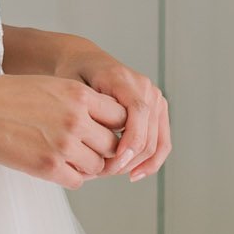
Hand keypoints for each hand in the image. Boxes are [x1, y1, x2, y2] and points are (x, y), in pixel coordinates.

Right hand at [0, 72, 128, 187]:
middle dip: (104, 149)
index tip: (105, 129)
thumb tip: (101, 123)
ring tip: (69, 157)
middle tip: (89, 148)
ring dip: (87, 165)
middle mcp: (77, 120)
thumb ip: (78, 102)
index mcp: (79, 94)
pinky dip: (71, 176)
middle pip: (113, 144)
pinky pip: (77, 180)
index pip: (120, 116)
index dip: (114, 126)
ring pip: (97, 166)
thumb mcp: (50, 86)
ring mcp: (64, 145)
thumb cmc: (6, 95)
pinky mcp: (49, 167)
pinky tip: (57, 166)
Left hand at [46, 34, 170, 180]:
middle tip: (103, 172)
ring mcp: (155, 98)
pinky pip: (162, 142)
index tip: (114, 162)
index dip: (130, 141)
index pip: (138, 112)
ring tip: (113, 172)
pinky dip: (150, 161)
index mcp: (123, 78)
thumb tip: (96, 142)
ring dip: (137, 163)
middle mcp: (145, 87)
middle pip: (148, 133)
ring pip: (157, 143)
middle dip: (128, 159)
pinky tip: (134, 173)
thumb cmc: (74, 73)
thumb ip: (85, 109)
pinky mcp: (157, 110)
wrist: (84, 60)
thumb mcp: (71, 86)